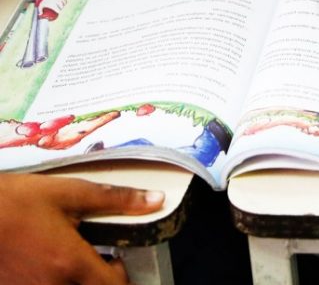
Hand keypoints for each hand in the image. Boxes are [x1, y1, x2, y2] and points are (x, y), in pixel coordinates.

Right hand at [0, 174, 163, 284]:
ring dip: (73, 281)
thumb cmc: (13, 201)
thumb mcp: (68, 193)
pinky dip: (49, 281)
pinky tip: (41, 264)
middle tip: (92, 261)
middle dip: (97, 281)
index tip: (114, 260)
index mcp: (71, 264)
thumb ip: (116, 200)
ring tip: (65, 262)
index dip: (120, 276)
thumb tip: (154, 200)